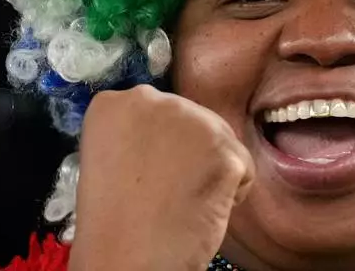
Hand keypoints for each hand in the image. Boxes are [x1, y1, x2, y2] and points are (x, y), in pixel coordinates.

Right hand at [69, 86, 254, 270]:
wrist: (125, 260)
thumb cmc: (114, 222)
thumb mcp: (112, 158)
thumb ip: (141, 134)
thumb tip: (174, 134)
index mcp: (115, 104)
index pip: (157, 112)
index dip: (160, 147)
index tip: (147, 172)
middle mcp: (154, 100)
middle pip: (192, 119)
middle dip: (190, 153)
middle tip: (168, 190)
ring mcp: (193, 120)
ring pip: (220, 140)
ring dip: (211, 171)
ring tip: (181, 202)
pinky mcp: (225, 148)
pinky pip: (242, 166)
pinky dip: (231, 192)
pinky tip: (201, 210)